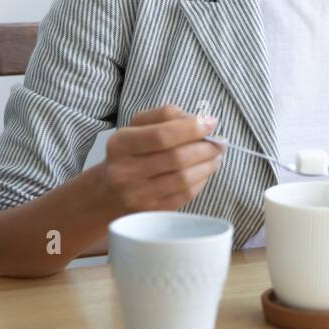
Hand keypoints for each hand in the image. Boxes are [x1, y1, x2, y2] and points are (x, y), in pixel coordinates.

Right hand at [96, 104, 226, 217]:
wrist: (108, 193)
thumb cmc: (130, 153)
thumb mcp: (137, 127)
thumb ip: (165, 116)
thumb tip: (198, 120)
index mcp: (120, 144)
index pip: (162, 135)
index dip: (191, 128)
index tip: (210, 123)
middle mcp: (125, 172)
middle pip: (176, 158)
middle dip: (205, 148)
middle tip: (219, 142)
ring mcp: (138, 195)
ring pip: (184, 179)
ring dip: (208, 165)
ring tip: (216, 155)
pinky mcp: (151, 212)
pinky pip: (185, 195)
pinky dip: (201, 181)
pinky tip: (205, 171)